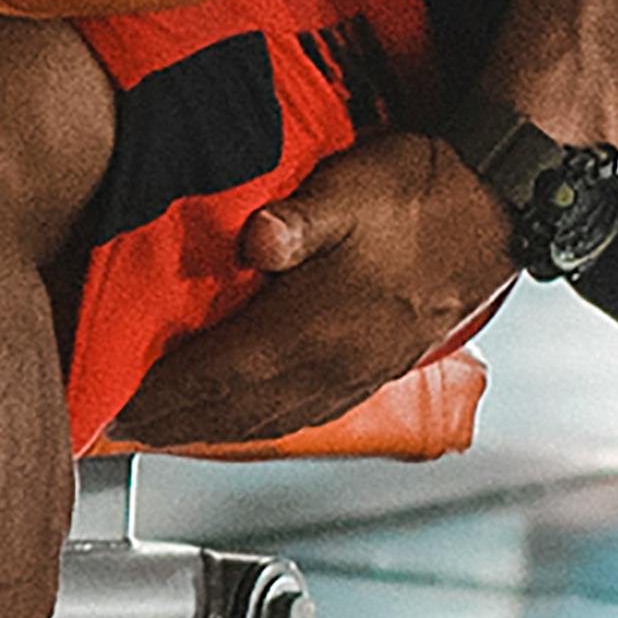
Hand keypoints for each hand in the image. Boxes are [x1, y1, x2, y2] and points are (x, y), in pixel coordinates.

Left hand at [112, 132, 510, 451]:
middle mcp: (334, 364)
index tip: (118, 407)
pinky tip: (251, 418)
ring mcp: (359, 372)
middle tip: (125, 427)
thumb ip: (300, 220)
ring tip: (172, 429)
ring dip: (216, 429)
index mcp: (316, 327)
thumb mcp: (353, 188)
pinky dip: (264, 423)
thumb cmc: (423, 190)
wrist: (500, 208)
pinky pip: (308, 412)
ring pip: (272, 419)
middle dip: (176, 422)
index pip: (220, 377)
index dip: (165, 396)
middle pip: (238, 410)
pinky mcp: (379, 368)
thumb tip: (256, 241)